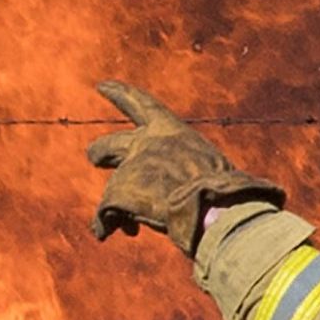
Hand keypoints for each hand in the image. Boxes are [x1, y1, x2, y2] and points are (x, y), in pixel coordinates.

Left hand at [85, 80, 284, 254]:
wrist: (213, 205)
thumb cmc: (224, 189)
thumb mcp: (212, 172)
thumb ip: (196, 177)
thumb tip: (216, 196)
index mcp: (170, 130)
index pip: (141, 105)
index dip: (120, 94)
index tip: (101, 85)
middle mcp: (144, 144)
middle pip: (108, 145)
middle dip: (101, 152)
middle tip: (95, 155)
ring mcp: (130, 168)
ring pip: (110, 188)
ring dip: (116, 206)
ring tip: (126, 226)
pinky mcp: (120, 193)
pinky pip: (105, 213)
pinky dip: (108, 225)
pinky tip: (118, 233)